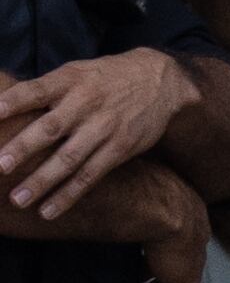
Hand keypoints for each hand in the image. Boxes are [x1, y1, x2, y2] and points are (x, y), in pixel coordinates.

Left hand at [0, 49, 197, 218]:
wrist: (162, 82)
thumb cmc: (104, 79)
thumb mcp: (76, 72)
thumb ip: (44, 90)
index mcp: (70, 80)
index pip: (35, 91)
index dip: (12, 102)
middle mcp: (86, 103)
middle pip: (50, 128)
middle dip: (23, 148)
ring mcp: (105, 127)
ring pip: (69, 158)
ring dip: (42, 180)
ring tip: (17, 200)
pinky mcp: (120, 147)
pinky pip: (91, 175)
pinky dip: (68, 194)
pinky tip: (48, 211)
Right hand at [131, 171, 206, 282]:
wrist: (159, 207)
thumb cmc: (139, 189)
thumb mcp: (136, 189)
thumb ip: (129, 197)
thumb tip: (103, 197)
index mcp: (186, 207)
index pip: (174, 233)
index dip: (156, 246)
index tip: (140, 257)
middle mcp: (196, 232)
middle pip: (176, 259)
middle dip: (155, 275)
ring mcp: (194, 257)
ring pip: (174, 282)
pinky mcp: (186, 279)